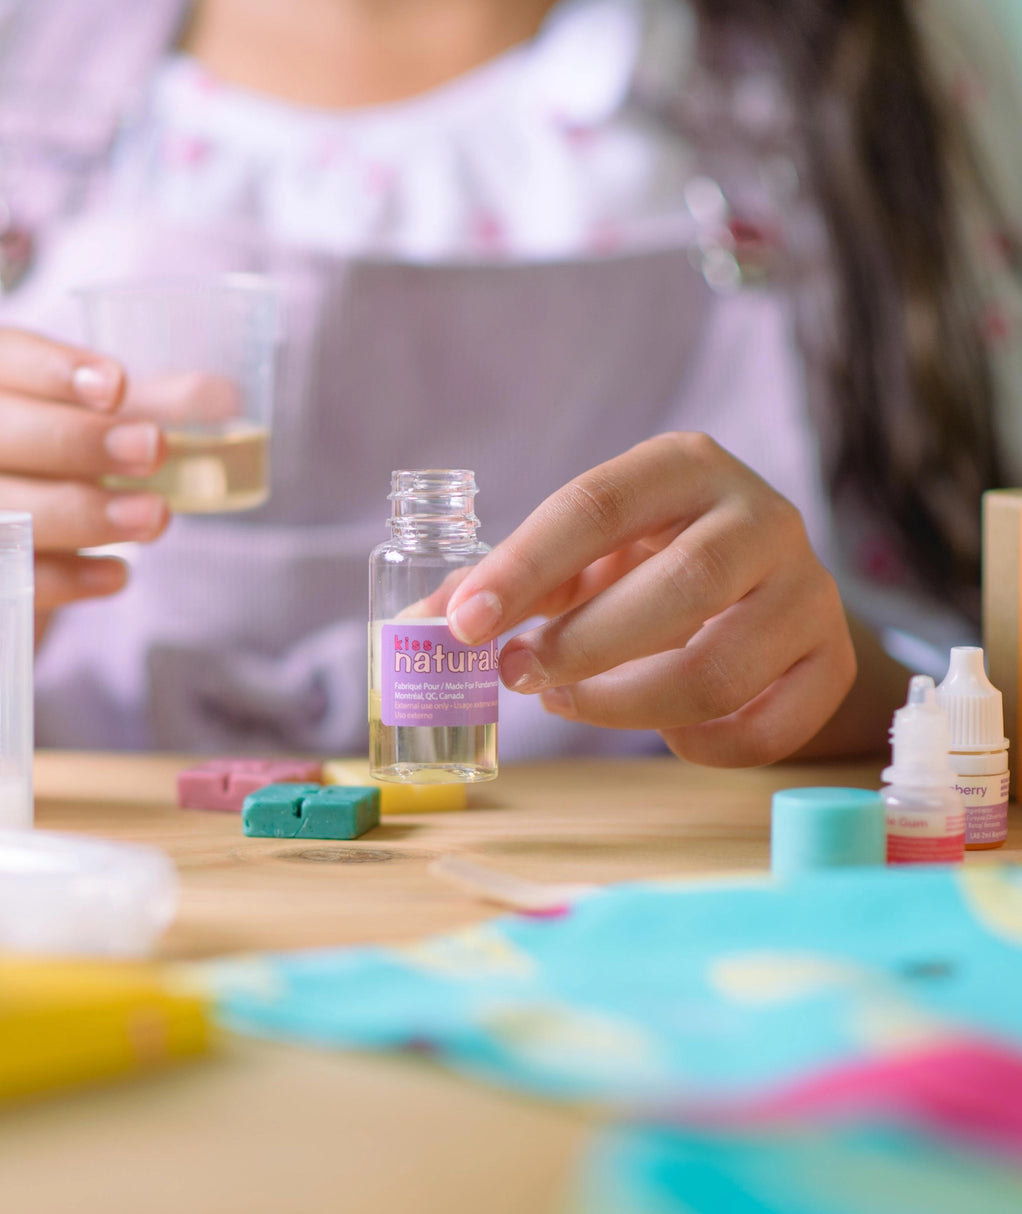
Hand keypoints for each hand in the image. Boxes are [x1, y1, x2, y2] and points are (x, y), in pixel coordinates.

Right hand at [0, 327, 170, 630]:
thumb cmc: (36, 472)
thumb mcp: (89, 430)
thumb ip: (146, 409)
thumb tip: (220, 394)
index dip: (52, 369)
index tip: (119, 386)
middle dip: (71, 441)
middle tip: (153, 451)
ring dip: (74, 512)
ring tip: (152, 518)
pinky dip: (56, 579)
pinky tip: (117, 574)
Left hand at [445, 433, 855, 766]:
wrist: (757, 580)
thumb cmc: (646, 560)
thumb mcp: (580, 554)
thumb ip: (506, 583)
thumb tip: (415, 633)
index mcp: (685, 466)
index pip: (595, 507)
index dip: (522, 568)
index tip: (462, 624)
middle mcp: (762, 516)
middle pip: (677, 589)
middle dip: (581, 646)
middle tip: (518, 676)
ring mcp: (811, 590)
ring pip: (718, 668)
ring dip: (624, 704)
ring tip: (570, 701)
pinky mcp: (831, 661)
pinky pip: (763, 728)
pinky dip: (696, 745)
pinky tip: (660, 727)